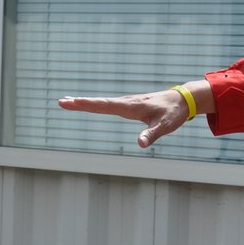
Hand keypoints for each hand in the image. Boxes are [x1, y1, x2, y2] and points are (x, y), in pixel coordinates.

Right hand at [57, 86, 194, 148]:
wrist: (183, 100)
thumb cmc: (173, 113)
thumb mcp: (164, 126)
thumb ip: (151, 134)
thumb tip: (140, 144)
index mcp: (129, 106)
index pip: (103, 105)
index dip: (86, 104)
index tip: (70, 102)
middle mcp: (125, 102)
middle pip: (98, 103)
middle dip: (79, 103)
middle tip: (60, 102)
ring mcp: (126, 103)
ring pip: (101, 103)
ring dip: (84, 102)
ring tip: (67, 102)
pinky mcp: (129, 105)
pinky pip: (108, 104)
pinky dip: (95, 104)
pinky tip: (90, 105)